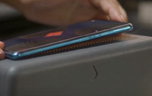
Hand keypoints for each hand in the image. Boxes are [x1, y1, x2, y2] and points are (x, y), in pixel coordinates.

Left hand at [2, 0, 126, 25]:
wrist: (29, 1)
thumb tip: (96, 0)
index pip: (105, 0)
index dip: (113, 8)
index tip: (119, 18)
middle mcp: (88, 0)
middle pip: (107, 8)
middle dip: (115, 17)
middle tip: (122, 27)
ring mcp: (83, 10)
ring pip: (101, 17)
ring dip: (109, 25)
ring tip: (115, 34)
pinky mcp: (76, 20)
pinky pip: (90, 26)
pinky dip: (97, 30)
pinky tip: (101, 36)